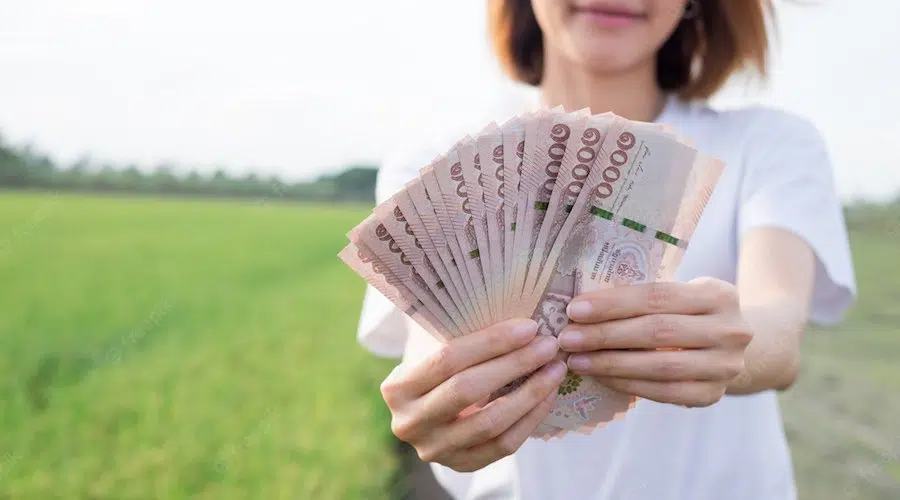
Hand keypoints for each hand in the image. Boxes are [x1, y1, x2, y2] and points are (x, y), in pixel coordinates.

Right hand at [381, 319, 566, 471]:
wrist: (426, 406)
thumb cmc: (437, 363)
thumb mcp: (434, 343)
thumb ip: (459, 329)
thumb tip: (513, 311)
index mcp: (396, 388)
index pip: (447, 359)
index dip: (491, 342)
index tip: (529, 327)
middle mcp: (409, 423)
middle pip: (468, 391)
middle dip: (515, 365)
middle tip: (548, 345)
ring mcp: (434, 450)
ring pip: (490, 423)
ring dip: (530, 394)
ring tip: (555, 369)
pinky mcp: (461, 465)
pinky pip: (503, 446)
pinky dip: (530, 419)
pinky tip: (548, 395)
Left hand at [557, 278, 753, 407]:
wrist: (731, 349)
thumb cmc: (689, 314)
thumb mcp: (681, 296)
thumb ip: (644, 299)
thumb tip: (582, 307)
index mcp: (718, 294)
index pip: (657, 296)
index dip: (613, 303)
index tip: (575, 308)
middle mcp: (730, 330)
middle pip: (657, 331)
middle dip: (605, 334)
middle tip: (567, 337)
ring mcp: (725, 366)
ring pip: (659, 365)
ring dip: (610, 363)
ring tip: (576, 360)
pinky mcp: (712, 395)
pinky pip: (661, 391)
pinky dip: (626, 384)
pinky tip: (599, 376)